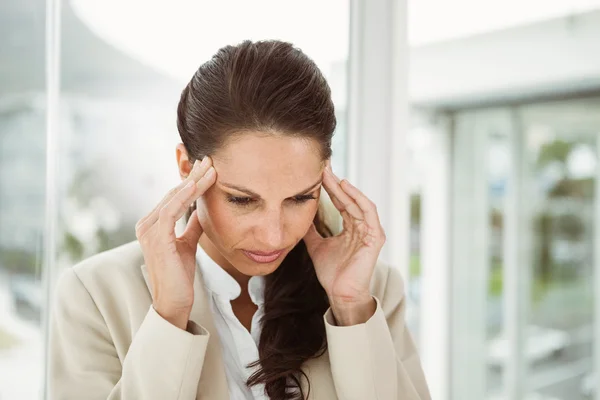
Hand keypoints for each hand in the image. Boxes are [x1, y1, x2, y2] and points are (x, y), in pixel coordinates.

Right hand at [135, 157, 215, 328]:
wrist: (173, 301)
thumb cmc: (179, 275)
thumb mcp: (187, 244)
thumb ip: (192, 226)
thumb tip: (201, 210)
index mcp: (153, 224)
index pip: (174, 196)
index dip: (191, 181)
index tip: (207, 167)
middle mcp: (147, 224)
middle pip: (173, 193)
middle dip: (193, 175)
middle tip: (210, 159)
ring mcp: (149, 230)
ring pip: (173, 198)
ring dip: (193, 182)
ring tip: (210, 168)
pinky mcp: (156, 238)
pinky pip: (171, 210)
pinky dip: (185, 196)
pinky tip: (197, 185)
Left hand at [303, 164, 384, 324]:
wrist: (340, 293)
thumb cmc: (331, 273)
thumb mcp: (316, 245)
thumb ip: (311, 230)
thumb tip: (299, 215)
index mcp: (351, 228)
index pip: (341, 202)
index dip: (330, 188)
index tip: (318, 173)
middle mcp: (362, 227)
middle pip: (349, 199)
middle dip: (336, 183)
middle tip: (323, 167)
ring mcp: (370, 231)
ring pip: (358, 202)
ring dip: (345, 188)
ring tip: (331, 175)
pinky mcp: (375, 237)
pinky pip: (368, 212)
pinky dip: (358, 198)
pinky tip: (346, 188)